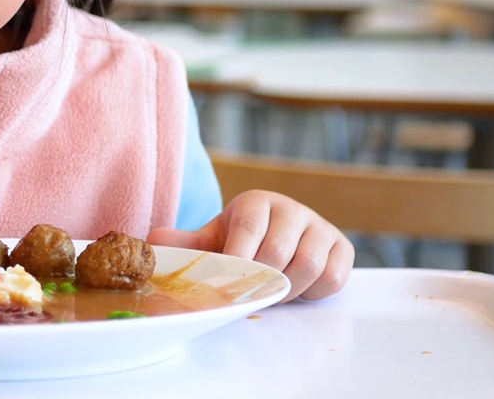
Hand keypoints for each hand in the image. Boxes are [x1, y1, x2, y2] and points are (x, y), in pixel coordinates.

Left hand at [148, 190, 352, 301]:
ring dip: (287, 288)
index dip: (238, 256)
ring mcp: (320, 227)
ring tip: (273, 291)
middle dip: (260, 279)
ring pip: (308, 265)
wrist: (282, 240)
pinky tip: (300, 288)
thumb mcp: (214, 240)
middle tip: (250, 290)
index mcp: (257, 202)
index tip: (228, 278)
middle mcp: (292, 209)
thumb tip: (151, 240)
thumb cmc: (243, 242)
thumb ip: (186, 242)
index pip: (250, 227)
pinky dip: (314, 291)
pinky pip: (333, 277)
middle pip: (279, 251)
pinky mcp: (342, 248)